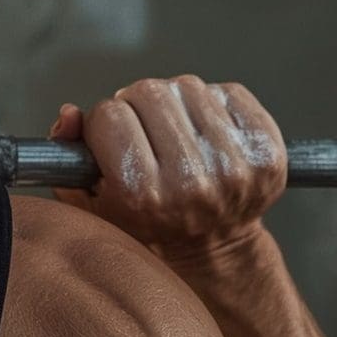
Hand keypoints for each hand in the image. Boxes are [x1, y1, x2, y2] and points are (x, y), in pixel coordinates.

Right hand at [48, 75, 284, 263]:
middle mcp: (191, 182)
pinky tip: (205, 131)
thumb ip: (68, 158)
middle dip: (136, 104)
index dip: (104, 122)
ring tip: (173, 131)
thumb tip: (69, 115)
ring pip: (189, 86)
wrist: (211, 250)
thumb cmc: (144, 224)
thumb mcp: (92, 203)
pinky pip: (229, 92)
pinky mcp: (268, 153)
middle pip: (149, 92)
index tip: (110, 139)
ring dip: (174, 101)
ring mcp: (235, 166)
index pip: (110, 115)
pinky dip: (212, 102)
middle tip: (141, 130)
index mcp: (142, 196)